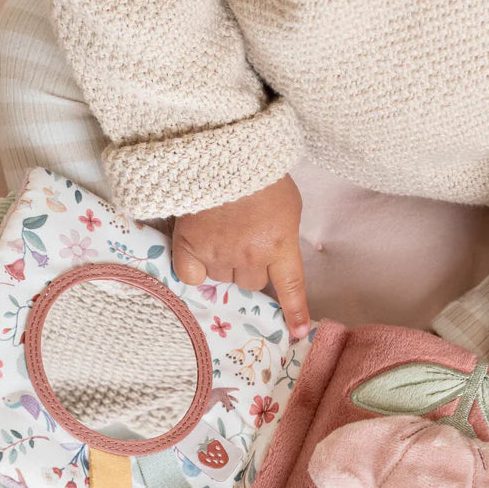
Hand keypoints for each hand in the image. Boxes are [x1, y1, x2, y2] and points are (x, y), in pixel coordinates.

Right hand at [172, 175, 309, 338]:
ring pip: (222, 279)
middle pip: (251, 284)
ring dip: (223, 265)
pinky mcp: (189, 247)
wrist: (221, 154)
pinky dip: (195, 268)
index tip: (299, 333)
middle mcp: (250, 255)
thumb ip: (282, 234)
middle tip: (243, 242)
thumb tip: (275, 255)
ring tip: (221, 235)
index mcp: (280, 244)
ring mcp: (218, 254)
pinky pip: (192, 277)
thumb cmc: (260, 174)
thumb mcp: (288, 205)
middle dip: (250, 268)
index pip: (291, 287)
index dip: (295, 312)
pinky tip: (198, 250)